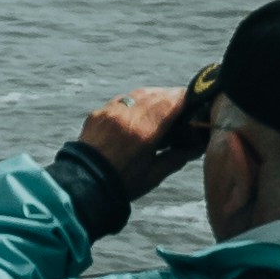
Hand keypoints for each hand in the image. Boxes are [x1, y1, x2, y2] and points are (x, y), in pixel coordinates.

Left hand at [73, 82, 202, 189]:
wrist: (83, 185)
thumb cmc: (121, 183)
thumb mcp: (154, 175)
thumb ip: (177, 157)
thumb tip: (197, 147)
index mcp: (144, 131)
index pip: (171, 102)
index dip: (186, 98)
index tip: (196, 99)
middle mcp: (127, 115)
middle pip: (157, 94)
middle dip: (172, 96)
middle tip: (184, 103)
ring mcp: (110, 111)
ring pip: (139, 93)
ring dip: (155, 96)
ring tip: (163, 106)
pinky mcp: (98, 112)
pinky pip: (122, 99)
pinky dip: (136, 101)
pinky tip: (140, 112)